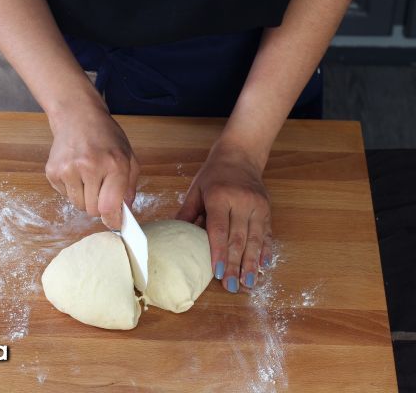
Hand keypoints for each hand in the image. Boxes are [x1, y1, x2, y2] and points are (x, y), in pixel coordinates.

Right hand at [45, 104, 139, 229]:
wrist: (77, 117)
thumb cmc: (106, 137)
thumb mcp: (128, 157)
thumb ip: (129, 186)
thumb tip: (124, 211)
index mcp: (114, 164)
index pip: (109, 207)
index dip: (112, 220)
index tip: (114, 223)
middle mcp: (90, 167)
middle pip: (93, 210)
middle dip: (99, 205)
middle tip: (101, 188)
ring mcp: (68, 169)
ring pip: (78, 205)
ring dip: (84, 198)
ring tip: (88, 178)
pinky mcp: (53, 171)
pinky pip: (64, 195)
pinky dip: (72, 189)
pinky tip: (76, 172)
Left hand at [176, 138, 271, 292]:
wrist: (240, 156)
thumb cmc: (213, 175)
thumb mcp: (196, 190)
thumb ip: (187, 214)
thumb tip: (174, 237)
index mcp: (219, 196)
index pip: (219, 229)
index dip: (218, 252)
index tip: (218, 272)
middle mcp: (241, 201)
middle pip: (238, 238)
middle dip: (235, 265)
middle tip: (232, 286)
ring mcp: (257, 205)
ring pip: (256, 240)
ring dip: (252, 264)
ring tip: (249, 283)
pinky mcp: (267, 209)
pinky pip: (267, 234)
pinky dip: (265, 251)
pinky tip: (263, 266)